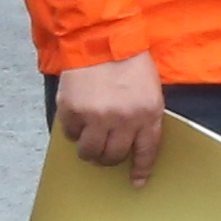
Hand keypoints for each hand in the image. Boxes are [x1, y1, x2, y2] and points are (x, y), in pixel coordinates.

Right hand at [55, 50, 167, 179]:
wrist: (101, 38)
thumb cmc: (129, 62)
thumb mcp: (150, 89)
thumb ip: (144, 116)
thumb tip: (134, 143)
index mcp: (148, 114)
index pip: (146, 152)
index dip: (141, 170)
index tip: (137, 182)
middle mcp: (123, 119)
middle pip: (114, 156)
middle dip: (109, 158)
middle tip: (105, 151)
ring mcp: (96, 116)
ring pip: (90, 152)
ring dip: (89, 150)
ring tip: (89, 138)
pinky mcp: (73, 110)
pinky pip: (71, 135)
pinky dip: (73, 131)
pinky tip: (78, 118)